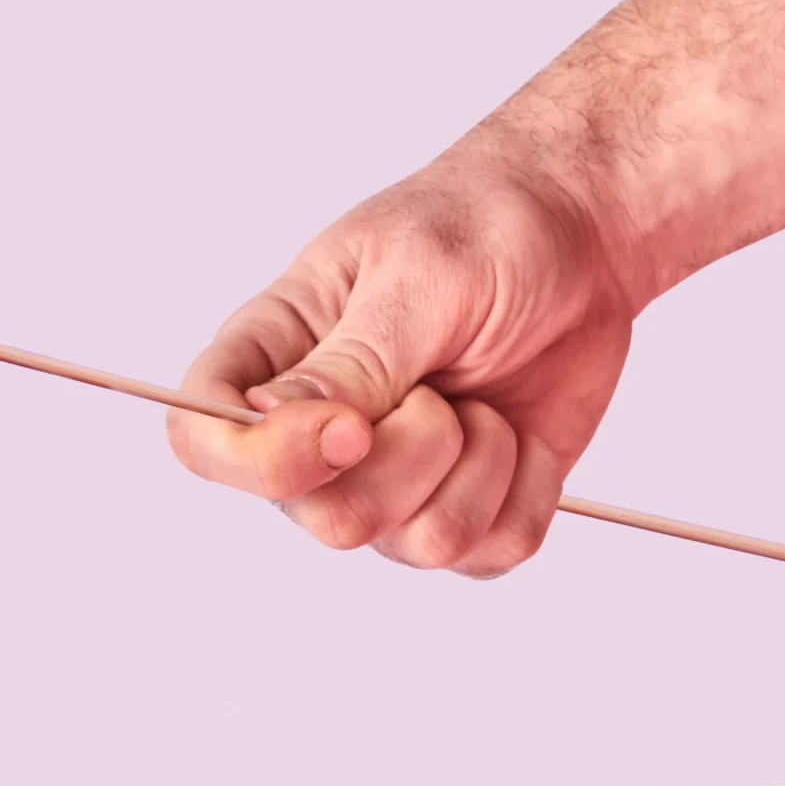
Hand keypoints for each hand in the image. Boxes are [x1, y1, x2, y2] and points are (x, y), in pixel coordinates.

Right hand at [166, 148, 637, 575]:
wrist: (584, 238)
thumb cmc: (485, 229)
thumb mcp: (419, 275)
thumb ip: (352, 359)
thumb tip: (267, 418)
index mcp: (270, 358)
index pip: (200, 442)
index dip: (259, 463)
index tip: (350, 430)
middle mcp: (311, 433)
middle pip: (323, 519)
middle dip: (409, 463)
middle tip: (442, 391)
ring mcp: (385, 479)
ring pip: (409, 545)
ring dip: (475, 473)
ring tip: (484, 403)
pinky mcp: (459, 505)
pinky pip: (484, 556)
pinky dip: (524, 494)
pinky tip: (519, 434)